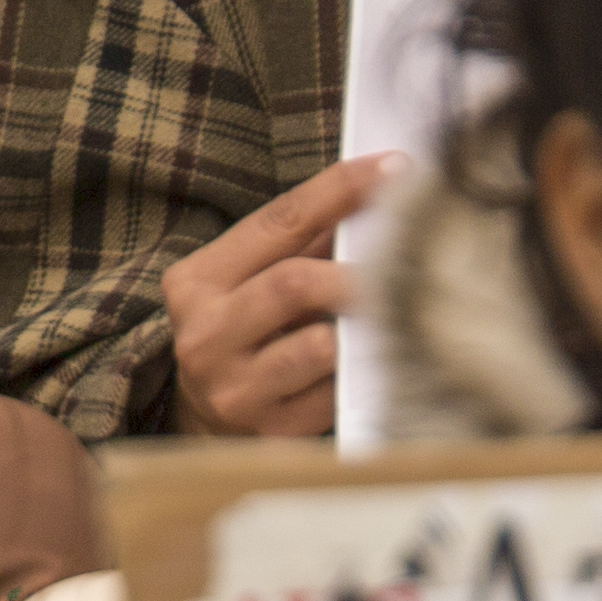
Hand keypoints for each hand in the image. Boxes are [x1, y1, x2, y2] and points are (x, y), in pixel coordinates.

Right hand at [162, 155, 393, 441]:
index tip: (395, 168)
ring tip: (390, 314)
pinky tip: (378, 357)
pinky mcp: (270, 432)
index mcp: (196, 282)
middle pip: (295, 283)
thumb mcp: (254, 278)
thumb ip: (306, 240)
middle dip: (358, 269)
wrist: (205, 420)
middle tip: (405, 260)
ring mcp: (235, 389)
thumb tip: (383, 188)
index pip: (279, 222)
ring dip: (365, 325)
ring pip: (322, 345)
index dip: (341, 190)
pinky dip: (364, 370)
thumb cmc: (246, 329)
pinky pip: (337, 393)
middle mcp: (205, 336)